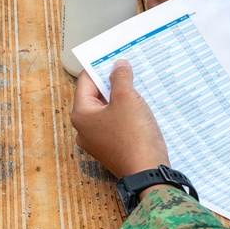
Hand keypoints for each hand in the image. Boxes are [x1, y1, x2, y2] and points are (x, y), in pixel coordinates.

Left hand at [70, 60, 170, 177]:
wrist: (148, 172)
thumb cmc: (133, 136)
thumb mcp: (127, 99)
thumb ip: (120, 78)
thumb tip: (118, 66)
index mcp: (81, 115)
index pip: (86, 81)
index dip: (100, 67)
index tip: (113, 56)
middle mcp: (84, 130)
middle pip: (96, 97)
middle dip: (112, 83)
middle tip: (129, 69)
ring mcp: (98, 142)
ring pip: (107, 111)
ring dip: (121, 99)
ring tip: (138, 87)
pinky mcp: (112, 149)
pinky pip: (116, 125)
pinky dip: (126, 114)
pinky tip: (141, 108)